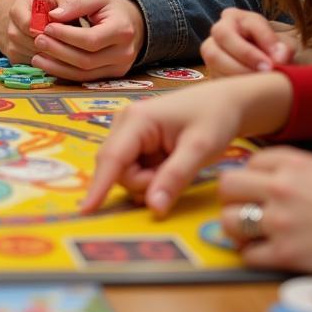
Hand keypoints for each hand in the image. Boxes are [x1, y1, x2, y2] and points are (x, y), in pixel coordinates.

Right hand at [0, 0, 75, 62]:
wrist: (25, 15)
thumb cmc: (45, 2)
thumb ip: (65, 0)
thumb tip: (59, 15)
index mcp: (17, 9)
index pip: (29, 25)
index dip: (49, 29)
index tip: (64, 27)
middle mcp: (10, 29)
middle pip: (34, 44)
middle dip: (55, 42)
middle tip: (70, 38)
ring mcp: (11, 46)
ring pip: (38, 57)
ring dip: (54, 53)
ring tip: (64, 43)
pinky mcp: (15, 59)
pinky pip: (36, 66)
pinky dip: (50, 61)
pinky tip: (56, 51)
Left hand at [31, 0, 144, 80]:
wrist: (133, 24)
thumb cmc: (113, 8)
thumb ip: (76, 3)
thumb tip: (53, 15)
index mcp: (123, 30)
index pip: (91, 39)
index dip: (67, 36)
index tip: (47, 28)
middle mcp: (124, 53)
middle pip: (86, 60)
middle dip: (59, 52)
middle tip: (38, 41)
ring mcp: (119, 68)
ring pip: (84, 74)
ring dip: (57, 67)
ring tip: (37, 57)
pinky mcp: (112, 76)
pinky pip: (85, 78)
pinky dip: (64, 73)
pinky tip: (48, 65)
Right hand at [80, 72, 293, 216]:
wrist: (226, 101)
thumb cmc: (215, 118)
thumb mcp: (200, 149)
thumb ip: (175, 177)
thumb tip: (153, 208)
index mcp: (136, 120)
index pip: (112, 159)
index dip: (99, 186)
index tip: (85, 211)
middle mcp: (124, 122)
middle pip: (118, 169)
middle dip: (144, 182)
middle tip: (177, 173)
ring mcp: (127, 130)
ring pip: (125, 171)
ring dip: (149, 179)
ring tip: (176, 164)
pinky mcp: (134, 138)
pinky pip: (133, 167)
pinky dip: (151, 174)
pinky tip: (169, 162)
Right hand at [202, 8, 294, 76]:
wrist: (265, 70)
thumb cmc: (275, 52)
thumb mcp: (285, 46)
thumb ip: (285, 49)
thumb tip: (279, 58)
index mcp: (238, 18)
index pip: (250, 23)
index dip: (266, 40)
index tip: (280, 58)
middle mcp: (220, 30)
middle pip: (224, 34)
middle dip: (246, 53)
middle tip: (267, 70)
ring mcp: (211, 50)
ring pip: (214, 56)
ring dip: (238, 71)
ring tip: (259, 82)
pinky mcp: (210, 70)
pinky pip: (215, 75)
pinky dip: (234, 85)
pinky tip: (250, 90)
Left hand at [219, 149, 311, 275]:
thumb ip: (292, 170)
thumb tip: (262, 177)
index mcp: (292, 163)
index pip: (248, 162)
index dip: (251, 177)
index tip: (256, 187)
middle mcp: (280, 188)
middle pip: (227, 186)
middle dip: (232, 198)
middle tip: (242, 207)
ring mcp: (280, 221)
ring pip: (228, 220)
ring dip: (236, 228)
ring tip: (249, 232)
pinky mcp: (285, 254)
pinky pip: (248, 254)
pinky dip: (253, 255)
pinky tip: (265, 252)